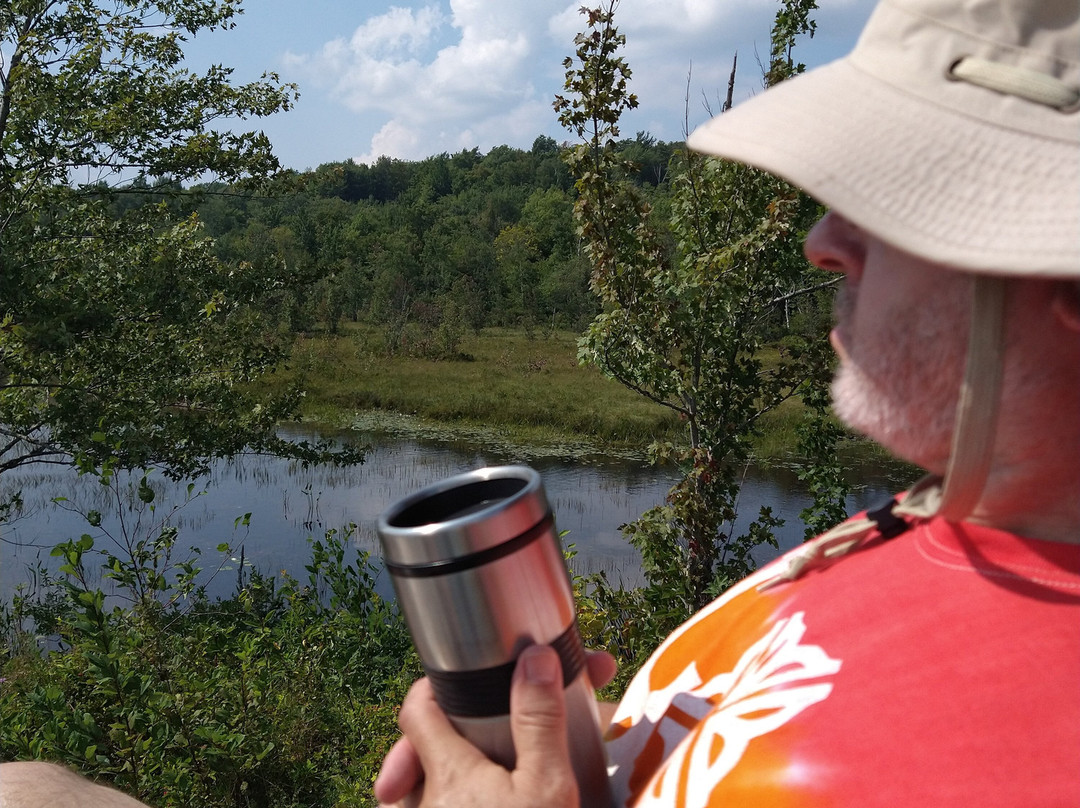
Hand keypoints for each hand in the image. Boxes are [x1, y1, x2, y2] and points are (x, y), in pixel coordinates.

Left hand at [374, 647, 616, 807]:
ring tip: (489, 785)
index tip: (467, 685)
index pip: (417, 709)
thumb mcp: (547, 789)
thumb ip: (537, 721)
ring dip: (447, 781)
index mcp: (447, 770)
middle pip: (418, 752)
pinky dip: (450, 805)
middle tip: (480, 743)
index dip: (436, 689)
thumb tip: (535, 655)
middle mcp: (421, 803)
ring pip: (423, 793)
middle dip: (447, 740)